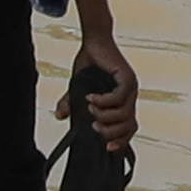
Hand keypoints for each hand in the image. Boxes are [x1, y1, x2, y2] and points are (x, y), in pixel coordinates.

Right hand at [67, 26, 142, 153]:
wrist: (94, 42)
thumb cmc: (89, 65)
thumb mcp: (77, 88)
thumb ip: (72, 103)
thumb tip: (60, 116)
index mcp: (122, 104)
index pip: (129, 129)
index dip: (121, 141)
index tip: (107, 148)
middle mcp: (129, 98)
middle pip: (130, 126)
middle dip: (111, 132)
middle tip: (93, 126)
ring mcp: (131, 88)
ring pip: (124, 115)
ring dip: (104, 116)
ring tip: (89, 107)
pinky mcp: (127, 78)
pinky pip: (118, 98)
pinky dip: (103, 101)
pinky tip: (90, 97)